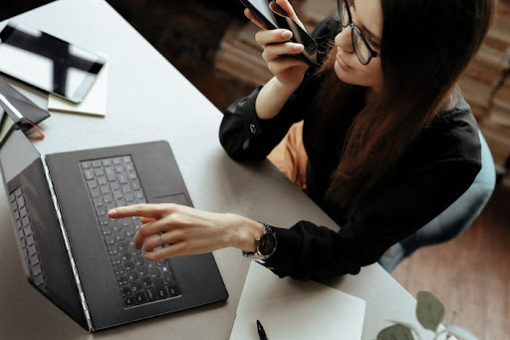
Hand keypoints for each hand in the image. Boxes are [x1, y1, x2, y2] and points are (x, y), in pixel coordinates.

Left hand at [108, 203, 263, 260]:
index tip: (111, 213)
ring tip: (147, 249)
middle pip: (144, 229)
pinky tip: (152, 256)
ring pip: (152, 242)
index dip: (124, 211)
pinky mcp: (184, 247)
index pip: (142, 209)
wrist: (223, 228)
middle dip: (137, 239)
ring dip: (145, 247)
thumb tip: (142, 217)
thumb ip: (160, 215)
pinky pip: (161, 254)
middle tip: (137, 244)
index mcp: (171, 209)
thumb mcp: (181, 213)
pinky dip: (152, 256)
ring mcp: (179, 234)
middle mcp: (174, 219)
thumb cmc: (201, 220)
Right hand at [245, 0, 308, 87]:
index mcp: (271, 33)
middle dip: (274, 34)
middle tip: (288, 33)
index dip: (253, 17)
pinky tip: (300, 60)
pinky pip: (280, 64)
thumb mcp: (298, 30)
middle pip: (261, 37)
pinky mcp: (274, 69)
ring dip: (286, 48)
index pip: (260, 23)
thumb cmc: (298, 48)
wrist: (301, 71)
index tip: (248, 10)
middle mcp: (266, 44)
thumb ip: (290, 15)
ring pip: (272, 51)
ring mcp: (269, 57)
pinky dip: (292, 60)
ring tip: (300, 48)